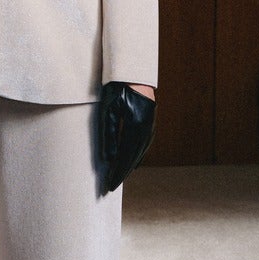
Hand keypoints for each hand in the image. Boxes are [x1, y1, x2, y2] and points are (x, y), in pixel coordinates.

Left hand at [97, 79, 156, 193]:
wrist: (132, 71)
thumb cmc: (116, 87)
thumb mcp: (108, 109)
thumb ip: (108, 134)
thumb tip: (108, 158)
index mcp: (136, 125)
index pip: (125, 155)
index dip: (117, 172)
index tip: (109, 185)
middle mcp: (147, 128)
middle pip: (134, 157)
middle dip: (122, 173)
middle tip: (110, 188)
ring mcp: (150, 126)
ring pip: (140, 153)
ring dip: (129, 166)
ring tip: (117, 178)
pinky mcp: (150, 124)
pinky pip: (143, 146)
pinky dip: (136, 157)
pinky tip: (130, 163)